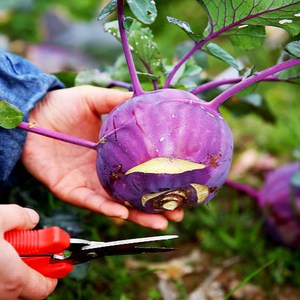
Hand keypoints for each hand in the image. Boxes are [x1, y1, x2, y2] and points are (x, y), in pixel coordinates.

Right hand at [0, 204, 56, 298]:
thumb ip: (22, 217)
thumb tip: (31, 220)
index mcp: (13, 279)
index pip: (45, 287)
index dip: (55, 271)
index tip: (57, 259)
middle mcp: (1, 294)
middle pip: (28, 289)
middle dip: (33, 269)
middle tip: (29, 250)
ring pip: (10, 288)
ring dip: (14, 270)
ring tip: (6, 248)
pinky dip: (1, 271)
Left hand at [21, 86, 183, 228]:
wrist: (32, 114)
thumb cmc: (62, 106)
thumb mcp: (93, 99)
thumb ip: (116, 100)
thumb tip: (145, 98)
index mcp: (114, 154)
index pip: (141, 172)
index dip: (160, 180)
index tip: (182, 186)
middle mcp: (105, 172)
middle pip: (134, 194)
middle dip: (155, 207)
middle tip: (178, 213)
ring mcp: (89, 183)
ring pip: (116, 205)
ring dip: (137, 216)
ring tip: (160, 222)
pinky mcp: (71, 190)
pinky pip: (91, 202)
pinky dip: (106, 209)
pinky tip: (122, 213)